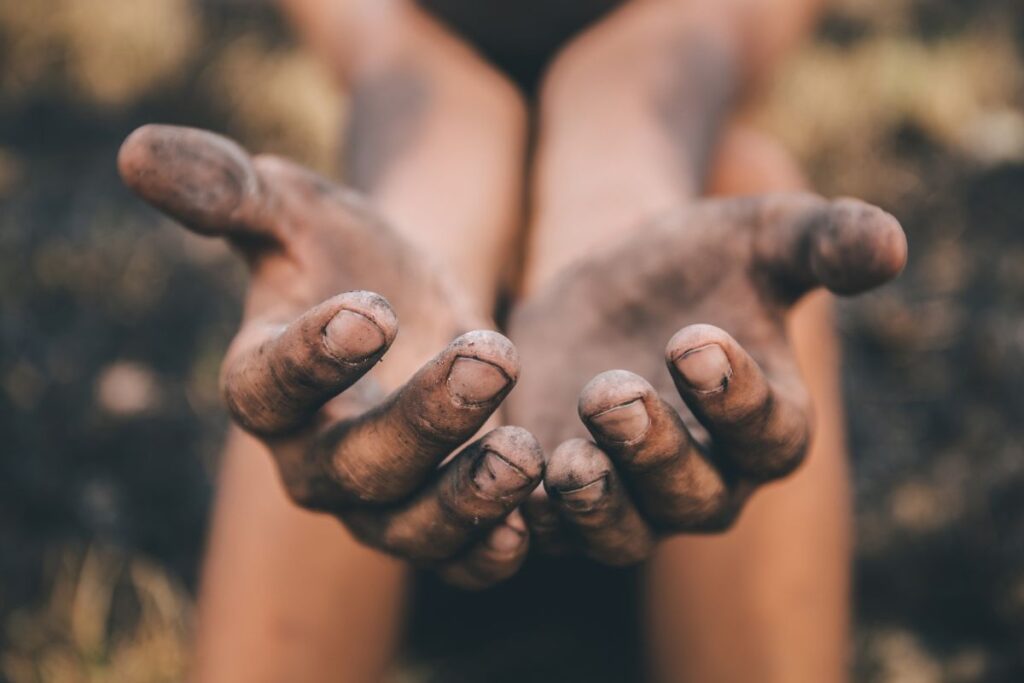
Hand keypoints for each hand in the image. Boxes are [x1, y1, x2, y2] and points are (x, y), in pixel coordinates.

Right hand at [119, 125, 541, 587]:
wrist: (413, 300)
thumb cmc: (343, 254)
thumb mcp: (294, 210)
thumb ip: (227, 189)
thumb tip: (135, 149)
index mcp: (264, 383)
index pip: (268, 387)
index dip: (313, 357)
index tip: (371, 310)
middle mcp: (314, 455)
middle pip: (354, 467)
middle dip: (422, 421)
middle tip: (489, 359)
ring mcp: (380, 495)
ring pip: (408, 527)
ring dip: (465, 501)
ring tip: (523, 455)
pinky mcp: (440, 512)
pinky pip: (458, 557)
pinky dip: (489, 550)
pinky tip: (530, 522)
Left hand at [508, 193, 906, 563]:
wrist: (614, 283)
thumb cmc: (703, 262)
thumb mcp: (764, 236)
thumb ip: (827, 242)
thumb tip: (892, 245)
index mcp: (765, 422)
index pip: (768, 434)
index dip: (735, 395)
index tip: (694, 339)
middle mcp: (704, 478)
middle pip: (693, 497)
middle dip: (655, 453)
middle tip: (615, 392)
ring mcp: (629, 496)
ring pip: (619, 532)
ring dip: (593, 503)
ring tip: (565, 455)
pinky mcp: (558, 495)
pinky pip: (545, 530)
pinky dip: (523, 519)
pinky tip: (496, 477)